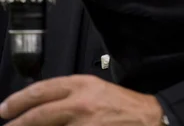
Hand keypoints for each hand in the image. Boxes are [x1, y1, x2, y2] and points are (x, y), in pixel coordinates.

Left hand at [0, 75, 163, 125]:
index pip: (42, 90)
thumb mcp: (94, 89)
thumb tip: (42, 107)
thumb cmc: (121, 103)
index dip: (19, 100)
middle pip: (39, 113)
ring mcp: (83, 124)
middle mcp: (79, 102)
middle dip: (17, 122)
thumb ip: (69, 95)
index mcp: (81, 84)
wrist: (146, 117)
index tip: (5, 108)